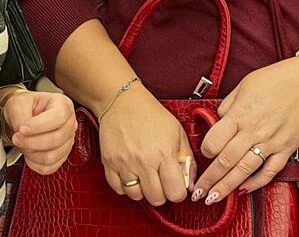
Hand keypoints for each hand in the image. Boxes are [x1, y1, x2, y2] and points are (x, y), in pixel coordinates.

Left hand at [4, 92, 76, 174]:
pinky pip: (49, 167)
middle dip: (31, 142)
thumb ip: (20, 116)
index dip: (39, 126)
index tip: (22, 129)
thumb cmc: (25, 106)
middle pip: (56, 139)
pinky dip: (34, 163)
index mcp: (63, 105)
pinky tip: (28, 153)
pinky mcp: (61, 157)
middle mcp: (69, 123)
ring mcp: (67, 141)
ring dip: (31, 153)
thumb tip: (22, 133)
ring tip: (22, 144)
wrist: (23, 115)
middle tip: (16, 137)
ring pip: (52, 156)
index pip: (58, 117)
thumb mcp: (17, 102)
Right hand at [98, 86, 192, 206]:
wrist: (122, 100)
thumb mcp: (177, 132)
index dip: (178, 192)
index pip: (175, 192)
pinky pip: (118, 189)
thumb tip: (190, 184)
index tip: (176, 185)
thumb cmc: (151, 114)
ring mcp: (124, 163)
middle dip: (162, 193)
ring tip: (145, 177)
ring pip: (136, 196)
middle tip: (161, 181)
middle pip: (156, 198)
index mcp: (164, 153)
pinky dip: (125, 186)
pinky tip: (131, 174)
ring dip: (143, 191)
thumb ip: (187, 160)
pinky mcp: (109, 162)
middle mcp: (143, 161)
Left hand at [193, 58, 298, 205]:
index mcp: (240, 114)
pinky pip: (269, 171)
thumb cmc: (277, 79)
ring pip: (244, 171)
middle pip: (226, 161)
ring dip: (227, 187)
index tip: (203, 156)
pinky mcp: (286, 149)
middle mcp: (254, 131)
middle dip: (209, 180)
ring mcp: (271, 142)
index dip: (205, 151)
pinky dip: (256, 183)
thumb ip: (229, 105)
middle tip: (197, 193)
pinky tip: (244, 190)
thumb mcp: (244, 85)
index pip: (215, 141)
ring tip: (213, 199)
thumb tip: (218, 120)